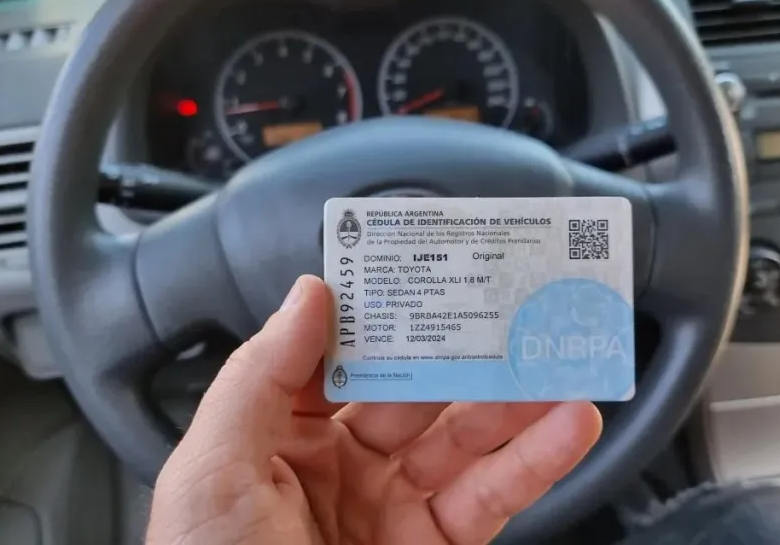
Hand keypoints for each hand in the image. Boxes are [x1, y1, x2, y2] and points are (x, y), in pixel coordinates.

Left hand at [146, 275, 602, 544]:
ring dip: (517, 400)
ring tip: (560, 358)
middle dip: (467, 350)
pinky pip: (490, 499)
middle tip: (517, 305)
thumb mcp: (212, 469)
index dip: (387, 315)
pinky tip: (567, 427)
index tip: (431, 270)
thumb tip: (310, 294)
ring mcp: (392, 507)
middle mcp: (342, 465)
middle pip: (418, 392)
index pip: (344, 357)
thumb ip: (260, 376)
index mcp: (281, 436)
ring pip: (466, 441)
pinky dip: (535, 463)